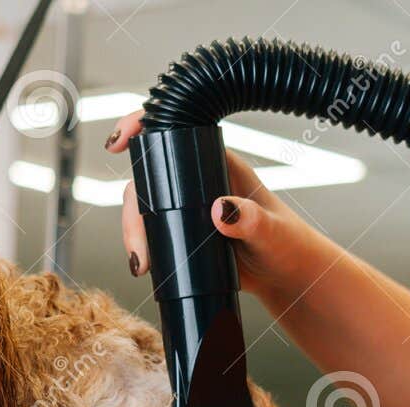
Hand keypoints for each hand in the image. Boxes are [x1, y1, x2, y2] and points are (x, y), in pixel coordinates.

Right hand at [105, 110, 335, 308]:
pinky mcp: (184, 232)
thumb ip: (251, 220)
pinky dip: (143, 247)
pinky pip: (154, 232)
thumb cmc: (289, 245)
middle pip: (149, 179)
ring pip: (145, 209)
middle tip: (138, 247)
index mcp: (219, 163)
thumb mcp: (272, 231)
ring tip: (142, 264)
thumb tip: (220, 210)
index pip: (175, 133)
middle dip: (133, 209)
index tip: (121, 141)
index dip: (143, 127)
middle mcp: (199, 180)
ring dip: (134, 232)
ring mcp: (189, 206)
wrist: (288, 276)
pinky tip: (145, 266)